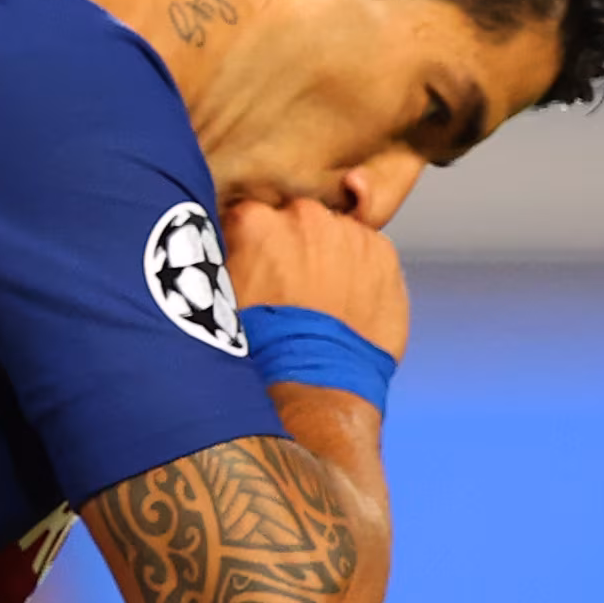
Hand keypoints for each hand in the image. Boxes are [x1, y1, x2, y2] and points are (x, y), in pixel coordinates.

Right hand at [223, 198, 408, 360]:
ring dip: (330, 255)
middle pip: (297, 219)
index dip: (254, 246)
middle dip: (294, 245)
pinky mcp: (383, 252)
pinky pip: (369, 250)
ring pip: (335, 233)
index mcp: (254, 221)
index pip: (251, 218)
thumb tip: (233, 250)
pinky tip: (349, 303)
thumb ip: (229, 259)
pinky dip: (362, 269)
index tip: (257, 269)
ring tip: (323, 301)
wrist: (314, 386)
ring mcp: (347, 231)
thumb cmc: (261, 351)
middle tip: (291, 288)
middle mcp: (303, 216)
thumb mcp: (220, 298)